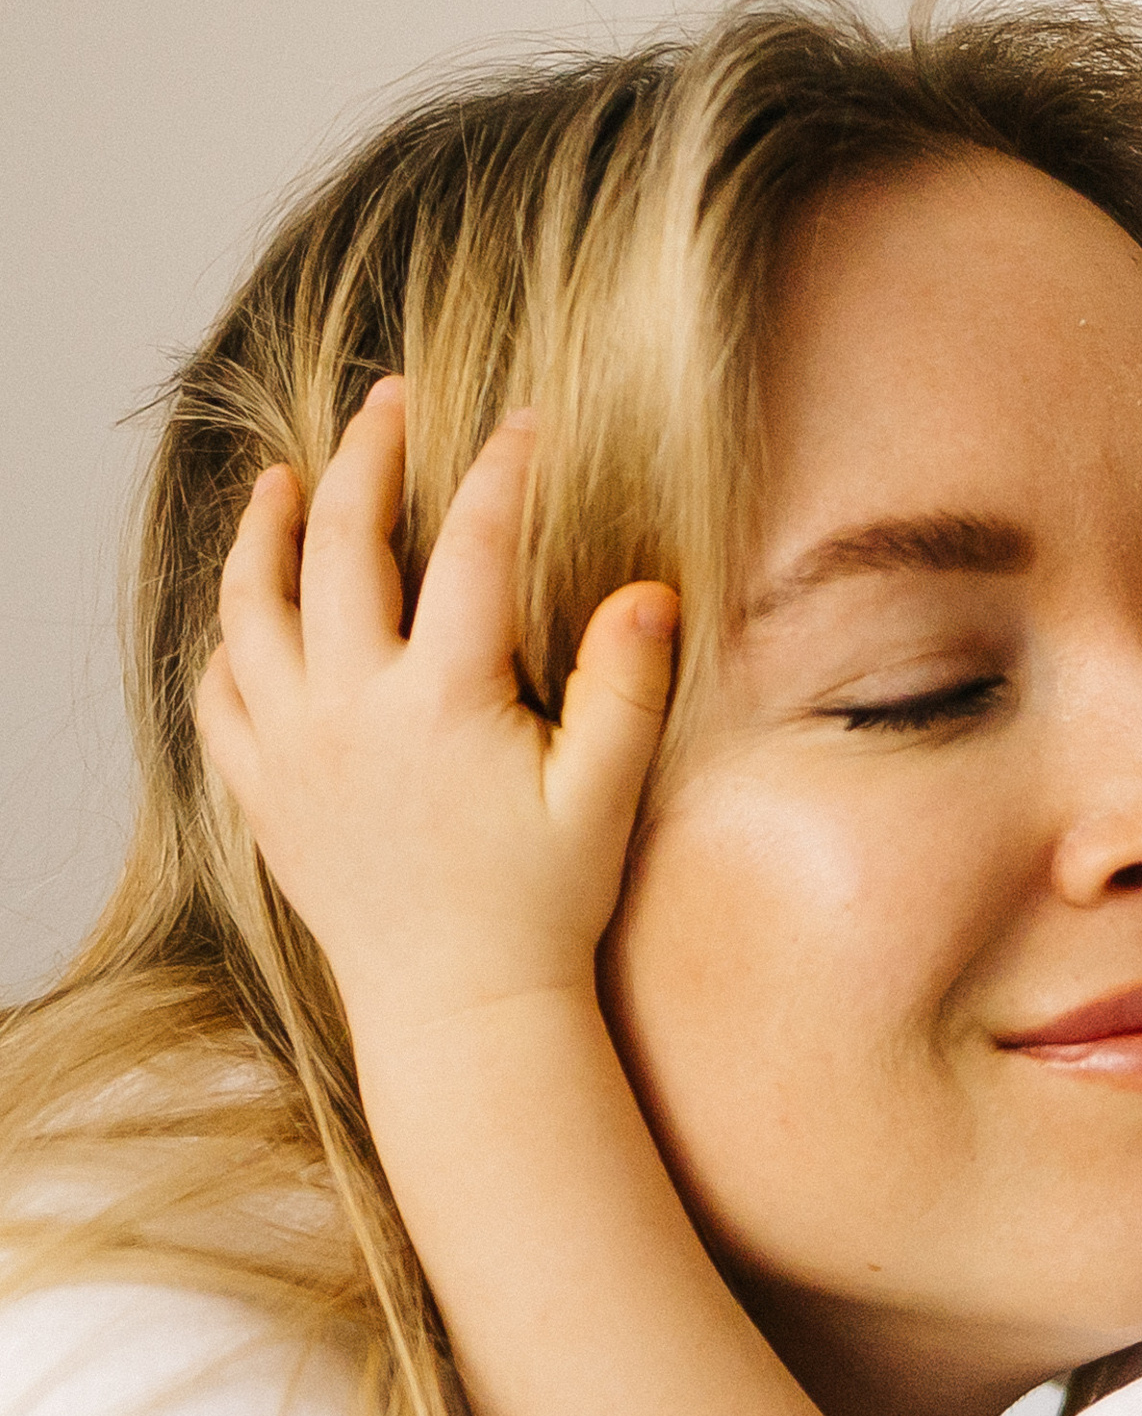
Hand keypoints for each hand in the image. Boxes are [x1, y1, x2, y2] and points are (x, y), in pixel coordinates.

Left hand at [194, 380, 676, 1048]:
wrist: (459, 1011)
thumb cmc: (541, 910)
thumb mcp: (603, 798)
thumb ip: (625, 688)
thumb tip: (650, 592)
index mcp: (442, 701)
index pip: (471, 546)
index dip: (502, 471)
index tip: (524, 423)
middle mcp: (350, 710)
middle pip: (341, 542)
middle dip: (369, 457)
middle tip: (391, 403)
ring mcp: (292, 749)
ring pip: (252, 605)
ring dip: (267, 529)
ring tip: (286, 480)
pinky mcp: (262, 792)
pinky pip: (217, 693)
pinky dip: (228, 639)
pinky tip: (251, 611)